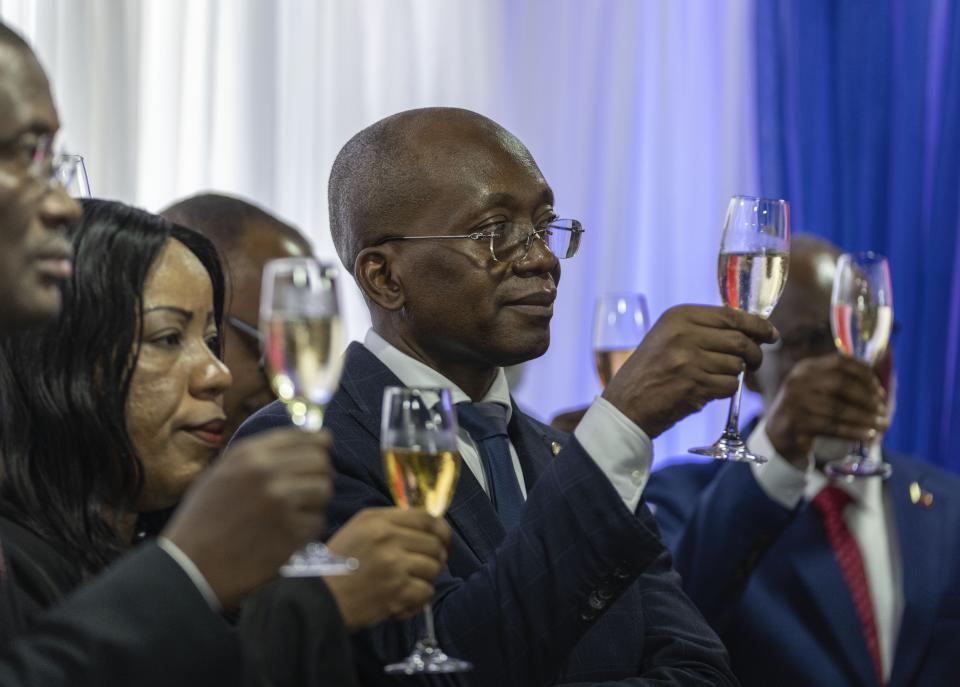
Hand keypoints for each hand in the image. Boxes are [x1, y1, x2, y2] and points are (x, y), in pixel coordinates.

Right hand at [162, 428, 333, 607]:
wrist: (190, 567)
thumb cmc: (202, 520)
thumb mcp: (222, 474)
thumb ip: (260, 456)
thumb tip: (309, 439)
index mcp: (249, 455)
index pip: (303, 437)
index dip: (318, 443)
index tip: (322, 448)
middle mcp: (268, 474)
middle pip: (320, 462)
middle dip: (319, 473)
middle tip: (309, 487)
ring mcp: (282, 504)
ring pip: (324, 490)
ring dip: (314, 502)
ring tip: (293, 513)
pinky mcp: (291, 533)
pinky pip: (317, 522)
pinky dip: (306, 529)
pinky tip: (284, 535)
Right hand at [324, 508, 450, 631]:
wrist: (319, 599)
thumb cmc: (337, 564)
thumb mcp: (358, 529)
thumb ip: (389, 522)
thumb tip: (425, 526)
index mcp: (378, 521)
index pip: (426, 518)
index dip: (441, 530)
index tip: (443, 540)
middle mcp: (388, 539)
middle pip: (434, 544)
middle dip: (436, 557)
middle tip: (425, 567)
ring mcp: (394, 566)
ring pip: (434, 569)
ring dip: (426, 579)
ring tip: (409, 584)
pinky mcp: (397, 592)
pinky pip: (426, 592)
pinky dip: (418, 599)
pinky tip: (403, 600)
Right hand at [603, 305, 776, 437]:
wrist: (626, 404)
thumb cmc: (651, 370)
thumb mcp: (669, 336)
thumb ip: (704, 328)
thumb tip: (753, 328)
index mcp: (678, 316)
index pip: (732, 316)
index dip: (757, 326)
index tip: (771, 334)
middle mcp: (683, 334)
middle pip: (740, 340)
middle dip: (754, 354)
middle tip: (754, 362)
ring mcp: (688, 360)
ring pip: (737, 365)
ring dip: (735, 375)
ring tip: (714, 378)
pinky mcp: (694, 386)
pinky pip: (729, 386)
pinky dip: (725, 391)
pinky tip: (707, 391)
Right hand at [765, 353, 887, 468]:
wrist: (779, 433)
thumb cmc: (807, 409)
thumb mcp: (817, 388)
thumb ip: (841, 382)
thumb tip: (879, 389)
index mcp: (806, 368)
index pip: (840, 361)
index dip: (864, 373)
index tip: (879, 388)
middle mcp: (798, 381)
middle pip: (841, 384)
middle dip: (867, 398)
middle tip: (882, 410)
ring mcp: (795, 402)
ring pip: (838, 408)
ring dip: (865, 418)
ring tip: (881, 425)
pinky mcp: (796, 423)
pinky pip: (832, 427)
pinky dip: (853, 432)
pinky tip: (868, 435)